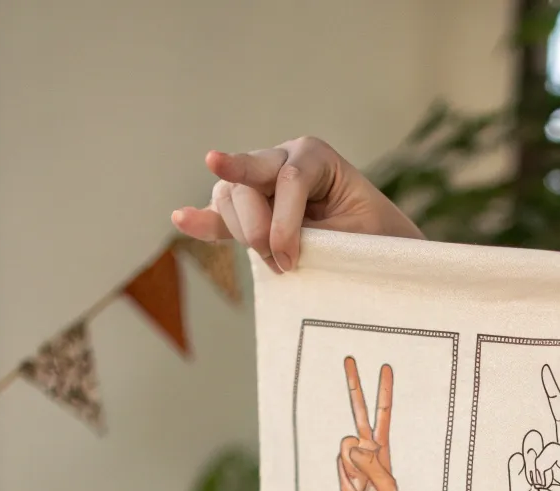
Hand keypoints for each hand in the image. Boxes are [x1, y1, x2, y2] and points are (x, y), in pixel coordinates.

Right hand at [171, 137, 423, 274]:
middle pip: (249, 184)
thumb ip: (313, 234)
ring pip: (230, 198)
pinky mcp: (249, 212)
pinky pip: (220, 216)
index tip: (292, 262)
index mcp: (314, 156)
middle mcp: (283, 159)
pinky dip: (202, 222)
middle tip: (283, 265)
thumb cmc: (373, 239)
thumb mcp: (353, 234)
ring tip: (273, 261)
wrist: (378, 248)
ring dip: (243, 233)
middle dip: (259, 228)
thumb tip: (274, 250)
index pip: (288, 180)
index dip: (286, 224)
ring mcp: (261, 183)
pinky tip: (181, 218)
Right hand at [338, 357, 397, 490]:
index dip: (385, 391)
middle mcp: (367, 446)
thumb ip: (373, 464)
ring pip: (350, 441)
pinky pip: (344, 458)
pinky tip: (354, 483)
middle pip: (359, 410)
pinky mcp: (340, 464)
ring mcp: (351, 454)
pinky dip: (350, 471)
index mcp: (383, 447)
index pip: (383, 414)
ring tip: (364, 480)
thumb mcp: (389, 486)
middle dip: (355, 384)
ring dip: (359, 462)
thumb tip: (353, 445)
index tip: (385, 368)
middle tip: (348, 358)